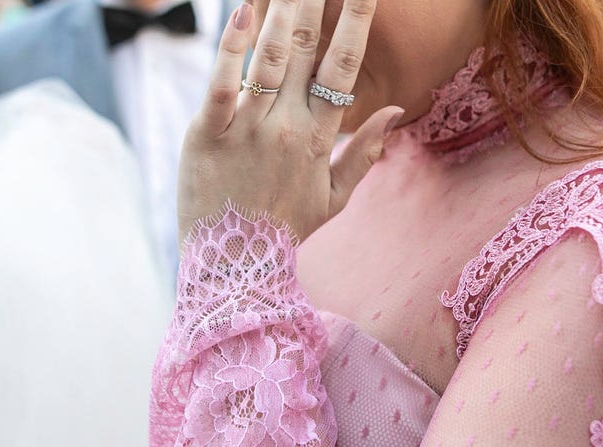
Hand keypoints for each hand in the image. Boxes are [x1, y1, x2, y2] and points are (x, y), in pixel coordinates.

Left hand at [177, 0, 403, 242]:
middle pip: (305, 49)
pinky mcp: (205, 134)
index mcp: (318, 139)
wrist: (235, 265)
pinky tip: (240, 10)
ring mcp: (245, 129)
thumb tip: (396, 112)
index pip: (342, 68)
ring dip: (279, 11)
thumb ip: (365, 152)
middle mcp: (286, 127)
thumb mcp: (335, 199)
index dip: (356, 22)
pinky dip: (231, 46)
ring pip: (266, 58)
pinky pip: (220, 83)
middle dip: (315, 1)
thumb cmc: (286, 231)